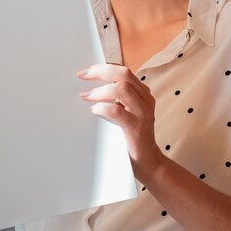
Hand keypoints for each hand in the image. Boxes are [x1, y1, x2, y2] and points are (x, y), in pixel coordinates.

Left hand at [78, 64, 163, 180]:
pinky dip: (101, 108)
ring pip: (122, 89)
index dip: (104, 67)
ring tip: (86, 96)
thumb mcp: (126, 112)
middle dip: (101, 72)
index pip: (124, 71)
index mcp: (143, 94)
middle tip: (83, 76)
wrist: (148, 162)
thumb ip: (115, 99)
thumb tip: (90, 87)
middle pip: (124, 74)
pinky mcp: (136, 128)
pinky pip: (116, 111)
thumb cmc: (131, 136)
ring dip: (100, 91)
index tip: (86, 71)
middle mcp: (146, 100)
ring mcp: (143, 113)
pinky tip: (94, 111)